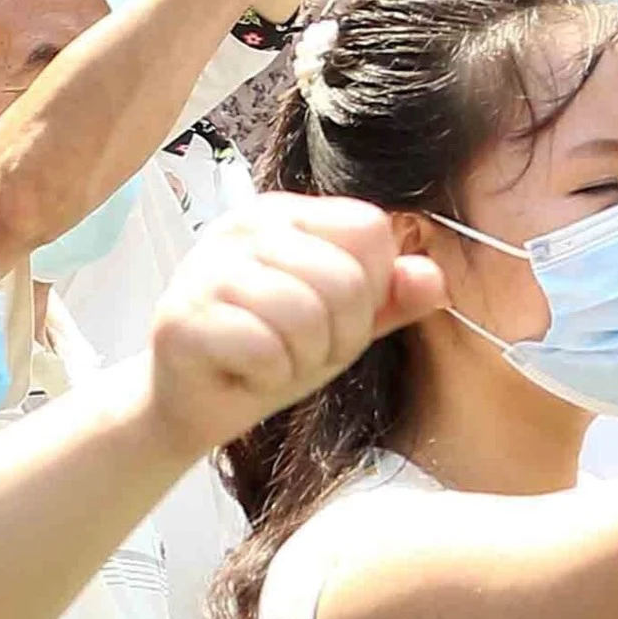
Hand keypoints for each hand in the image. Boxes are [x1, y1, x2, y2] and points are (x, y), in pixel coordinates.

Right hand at [140, 197, 448, 449]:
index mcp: (285, 212)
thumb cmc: (268, 355)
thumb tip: (434, 277)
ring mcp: (207, 267)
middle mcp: (243, 225)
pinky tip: (244, 374)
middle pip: (345, 279)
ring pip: (307, 315)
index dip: (371, 289)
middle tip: (301, 351)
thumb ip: (389, 299)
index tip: (336, 318)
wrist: (190, 406)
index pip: (370, 230)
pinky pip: (266, 350)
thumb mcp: (342, 326)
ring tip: (273, 362)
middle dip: (339, 336)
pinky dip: (268, 377)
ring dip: (303, 360)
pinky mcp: (183, 317)